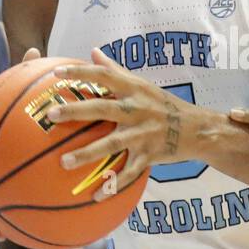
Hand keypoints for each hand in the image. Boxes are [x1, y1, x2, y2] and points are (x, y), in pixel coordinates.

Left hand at [41, 48, 209, 200]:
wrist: (197, 129)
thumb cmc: (164, 104)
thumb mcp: (142, 84)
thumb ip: (116, 70)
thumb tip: (93, 51)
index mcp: (134, 90)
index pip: (105, 76)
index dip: (81, 73)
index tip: (57, 73)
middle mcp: (138, 110)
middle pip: (104, 108)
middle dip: (77, 111)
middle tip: (52, 114)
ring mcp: (143, 134)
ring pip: (112, 143)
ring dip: (87, 153)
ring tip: (63, 162)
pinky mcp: (149, 155)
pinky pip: (129, 173)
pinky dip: (112, 185)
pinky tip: (95, 197)